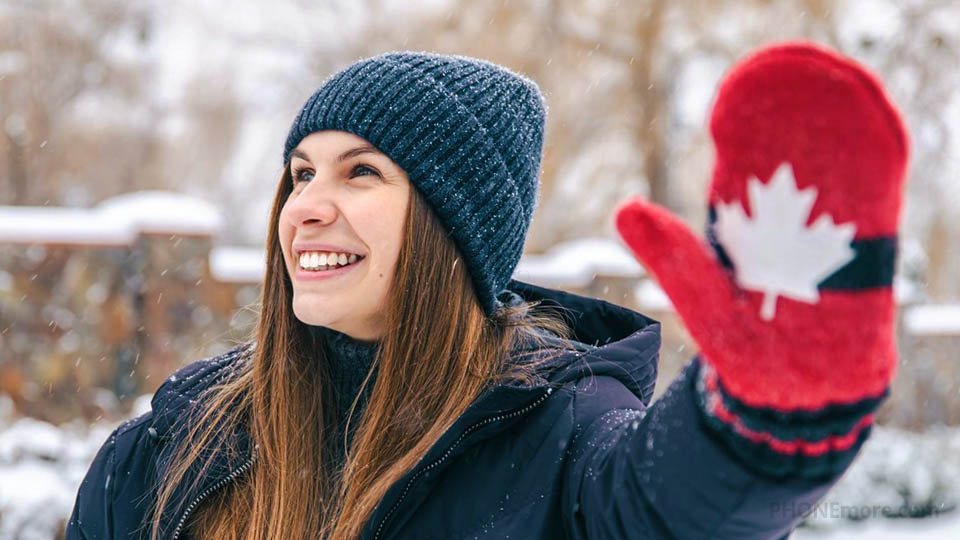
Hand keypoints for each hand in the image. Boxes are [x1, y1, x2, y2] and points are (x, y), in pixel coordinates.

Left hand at [614, 42, 908, 412]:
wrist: (796, 395)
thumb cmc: (745, 349)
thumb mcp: (702, 298)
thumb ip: (672, 255)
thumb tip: (624, 206)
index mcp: (750, 229)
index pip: (753, 164)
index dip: (752, 126)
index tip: (744, 95)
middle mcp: (790, 226)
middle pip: (800, 160)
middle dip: (799, 121)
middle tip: (795, 82)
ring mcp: (831, 239)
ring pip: (839, 176)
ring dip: (842, 138)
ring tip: (840, 98)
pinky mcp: (867, 258)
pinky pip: (873, 205)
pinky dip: (874, 169)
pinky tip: (874, 137)